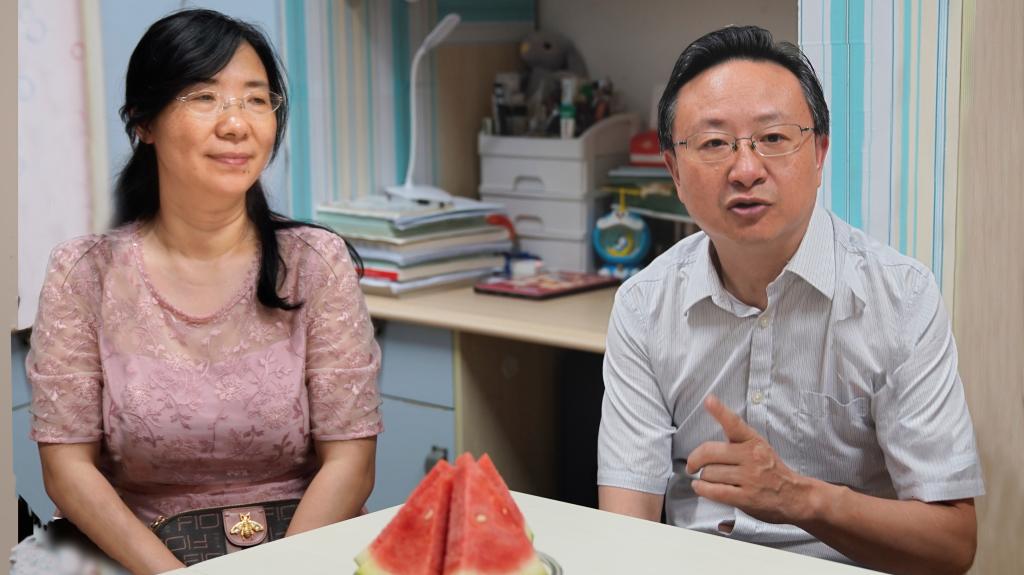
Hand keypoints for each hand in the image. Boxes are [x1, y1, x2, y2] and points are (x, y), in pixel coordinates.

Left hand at [686, 395, 815, 524]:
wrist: (795, 496)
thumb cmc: (772, 470)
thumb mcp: (759, 448)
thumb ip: (737, 441)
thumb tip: (709, 440)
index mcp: (754, 441)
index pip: (735, 423)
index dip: (720, 411)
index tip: (709, 400)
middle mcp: (751, 457)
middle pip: (710, 452)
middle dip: (694, 459)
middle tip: (691, 464)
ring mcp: (749, 477)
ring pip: (710, 473)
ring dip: (702, 477)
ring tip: (704, 478)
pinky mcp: (746, 497)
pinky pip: (715, 491)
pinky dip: (702, 489)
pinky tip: (700, 487)